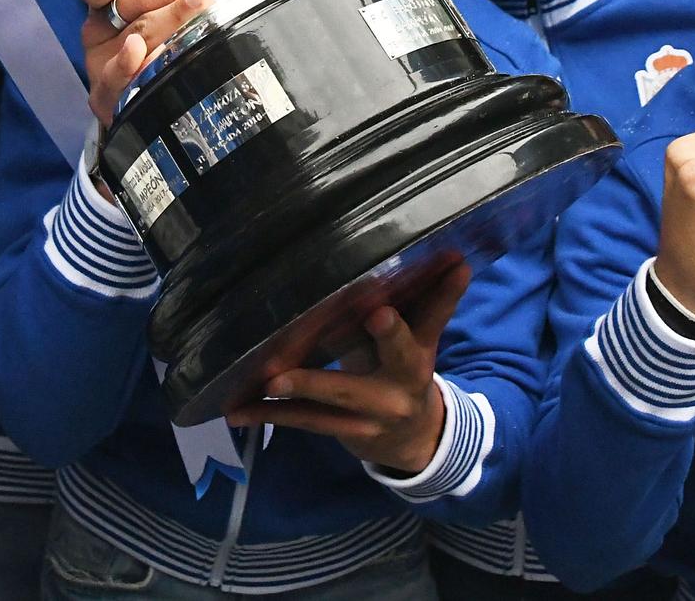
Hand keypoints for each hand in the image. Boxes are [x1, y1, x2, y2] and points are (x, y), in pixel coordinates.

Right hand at [76, 0, 284, 128]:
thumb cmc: (162, 44)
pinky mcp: (105, 92)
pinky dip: (125, 61)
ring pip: (139, 29)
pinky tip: (137, 49)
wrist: (147, 107)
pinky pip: (114, 75)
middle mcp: (107, 21)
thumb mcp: (189, 4)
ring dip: (172, 13)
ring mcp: (104, 55)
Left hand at [225, 262, 471, 473]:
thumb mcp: (417, 341)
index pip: (437, 315)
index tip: (457, 264)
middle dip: (389, 335)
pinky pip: (304, 421)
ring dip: (307, 386)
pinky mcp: (344, 430)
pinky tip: (237, 411)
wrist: (415, 440)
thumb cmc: (404, 371)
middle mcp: (404, 380)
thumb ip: (420, 303)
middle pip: (398, 354)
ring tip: (275, 378)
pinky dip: (268, 415)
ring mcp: (374, 411)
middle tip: (378, 314)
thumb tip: (434, 254)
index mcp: (421, 348)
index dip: (446, 293)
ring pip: (339, 396)